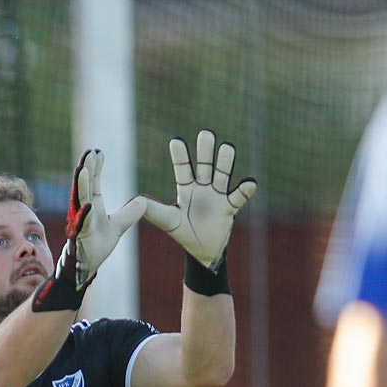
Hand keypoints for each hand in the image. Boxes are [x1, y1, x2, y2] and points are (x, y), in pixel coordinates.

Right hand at [33, 149, 145, 311]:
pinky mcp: (78, 236)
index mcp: (91, 205)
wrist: (85, 266)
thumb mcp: (118, 227)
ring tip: (82, 169)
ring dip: (80, 185)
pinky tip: (88, 203)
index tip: (98, 151)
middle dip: (87, 168)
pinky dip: (84, 213)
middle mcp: (83, 210)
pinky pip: (81, 223)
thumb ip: (129, 214)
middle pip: (84, 185)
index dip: (95, 167)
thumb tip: (143, 201)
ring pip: (79, 200)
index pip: (93, 182)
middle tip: (89, 152)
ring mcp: (79, 222)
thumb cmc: (96, 245)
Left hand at [140, 130, 257, 270]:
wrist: (202, 251)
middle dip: (205, 151)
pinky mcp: (229, 208)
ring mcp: (217, 196)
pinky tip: (250, 182)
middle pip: (204, 166)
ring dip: (225, 162)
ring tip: (228, 147)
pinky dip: (245, 190)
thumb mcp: (168, 221)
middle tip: (206, 134)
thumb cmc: (183, 233)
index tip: (176, 141)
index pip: (183, 168)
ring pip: (222, 175)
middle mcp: (202, 187)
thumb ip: (154, 210)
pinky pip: (238, 197)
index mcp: (186, 188)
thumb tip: (136, 200)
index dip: (180, 156)